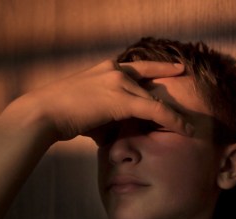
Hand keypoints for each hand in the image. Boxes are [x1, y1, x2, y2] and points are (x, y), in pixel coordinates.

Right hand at [0, 60, 190, 142]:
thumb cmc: (59, 116)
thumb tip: (111, 133)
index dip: (159, 68)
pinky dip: (172, 120)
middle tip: (190, 93)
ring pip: (156, 97)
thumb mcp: (86, 111)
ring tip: (191, 124)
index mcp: (105, 68)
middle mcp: (115, 70)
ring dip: (175, 112)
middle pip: (152, 80)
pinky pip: (155, 109)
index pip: (139, 67)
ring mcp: (119, 82)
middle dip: (171, 88)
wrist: (44, 113)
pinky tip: (185, 129)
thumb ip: (104, 117)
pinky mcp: (122, 99)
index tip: (176, 69)